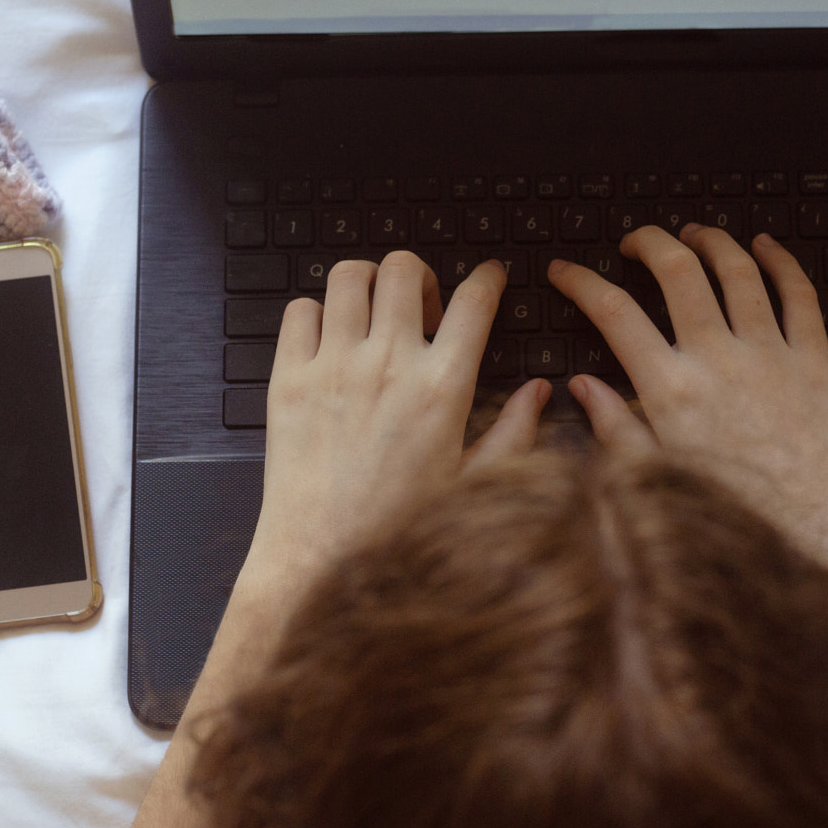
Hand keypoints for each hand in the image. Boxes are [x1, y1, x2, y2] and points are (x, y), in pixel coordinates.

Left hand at [239, 252, 547, 601]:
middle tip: (423, 306)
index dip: (488, 278)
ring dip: (368, 283)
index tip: (489, 277)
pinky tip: (330, 338)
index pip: (475, 301)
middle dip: (421, 275)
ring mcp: (333, 367)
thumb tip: (539, 391)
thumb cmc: (397, 530)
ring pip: (349, 276)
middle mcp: (387, 365)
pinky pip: (299, 310)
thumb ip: (513, 431)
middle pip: (405, 269)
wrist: (322, 559)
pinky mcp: (288, 379)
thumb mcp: (472, 485)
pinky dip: (316, 311)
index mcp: (441, 389)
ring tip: (374, 312)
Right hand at [548, 224, 827, 568]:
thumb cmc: (734, 519)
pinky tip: (766, 246)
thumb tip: (583, 387)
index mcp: (671, 389)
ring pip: (737, 269)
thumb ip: (616, 426)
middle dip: (647, 242)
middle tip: (633, 242)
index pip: (613, 312)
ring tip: (693, 233)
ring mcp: (771, 354)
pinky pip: (799, 293)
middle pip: (676, 270)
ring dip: (711, 241)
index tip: (565, 271)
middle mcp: (719, 359)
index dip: (581, 282)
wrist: (813, 537)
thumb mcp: (655, 479)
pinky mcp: (814, 361)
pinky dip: (781, 260)